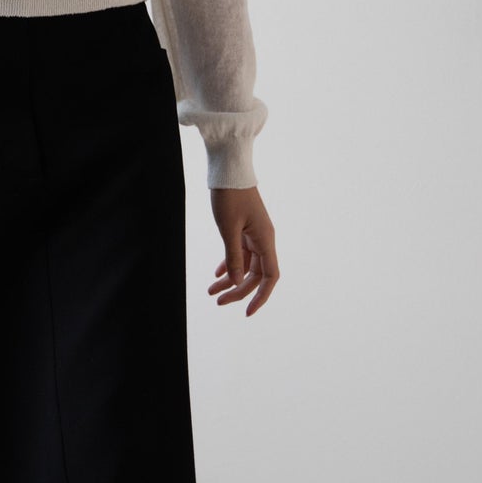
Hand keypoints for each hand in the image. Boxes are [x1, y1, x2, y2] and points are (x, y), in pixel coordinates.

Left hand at [207, 185, 278, 316]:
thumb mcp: (228, 228)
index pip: (270, 276)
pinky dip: (230, 265)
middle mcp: (263, 240)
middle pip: (255, 275)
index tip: (247, 312)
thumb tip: (237, 283)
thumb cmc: (230, 196)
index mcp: (265, 240)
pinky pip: (240, 254)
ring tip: (211, 291)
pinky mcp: (244, 230)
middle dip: (237, 291)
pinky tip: (217, 274)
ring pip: (245, 265)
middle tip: (217, 301)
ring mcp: (254, 235)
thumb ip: (233, 257)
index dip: (261, 296)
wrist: (229, 170)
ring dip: (230, 280)